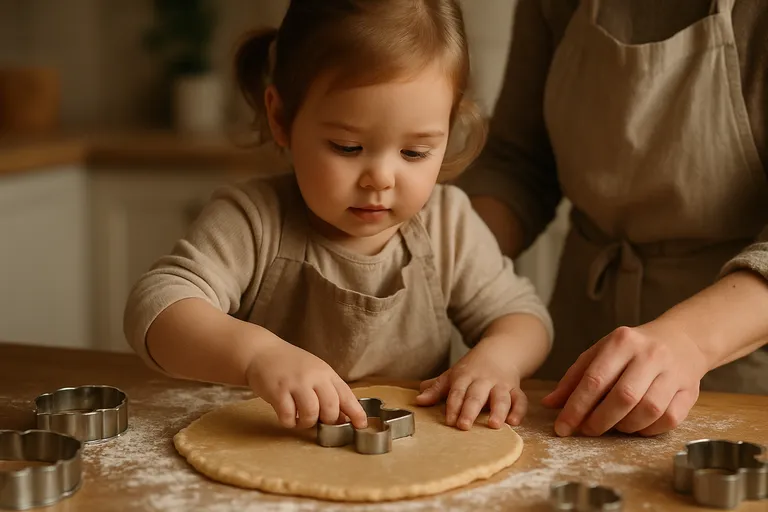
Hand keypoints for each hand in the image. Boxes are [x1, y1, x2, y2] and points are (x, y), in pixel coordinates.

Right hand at [245, 339, 367, 429]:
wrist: (262, 352)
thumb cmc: (291, 365)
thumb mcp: (315, 372)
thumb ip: (328, 391)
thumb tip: (342, 417)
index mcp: (326, 372)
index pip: (346, 394)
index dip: (356, 412)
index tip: (361, 425)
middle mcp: (313, 377)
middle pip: (331, 407)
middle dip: (328, 421)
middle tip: (320, 422)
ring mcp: (295, 384)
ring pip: (311, 414)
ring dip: (307, 423)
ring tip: (301, 420)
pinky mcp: (278, 392)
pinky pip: (289, 417)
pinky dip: (289, 422)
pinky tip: (287, 416)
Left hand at [415, 336, 526, 429]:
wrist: (501, 350)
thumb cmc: (473, 367)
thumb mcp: (453, 374)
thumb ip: (437, 388)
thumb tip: (419, 400)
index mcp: (465, 376)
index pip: (457, 391)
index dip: (452, 406)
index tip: (449, 421)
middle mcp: (483, 380)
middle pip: (476, 395)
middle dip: (470, 410)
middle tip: (464, 426)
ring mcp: (500, 384)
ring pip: (500, 397)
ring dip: (498, 410)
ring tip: (494, 425)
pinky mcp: (515, 388)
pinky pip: (520, 399)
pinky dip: (519, 410)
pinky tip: (514, 421)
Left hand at [542, 323, 707, 436]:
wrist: (682, 339)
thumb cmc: (632, 349)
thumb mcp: (600, 353)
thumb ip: (575, 377)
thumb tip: (549, 403)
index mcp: (621, 342)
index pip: (594, 379)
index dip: (576, 408)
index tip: (562, 427)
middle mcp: (649, 355)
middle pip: (623, 397)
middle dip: (600, 420)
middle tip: (587, 431)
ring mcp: (673, 372)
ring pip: (648, 410)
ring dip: (625, 426)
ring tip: (613, 425)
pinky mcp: (690, 391)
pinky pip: (668, 419)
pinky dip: (648, 429)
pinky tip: (636, 426)